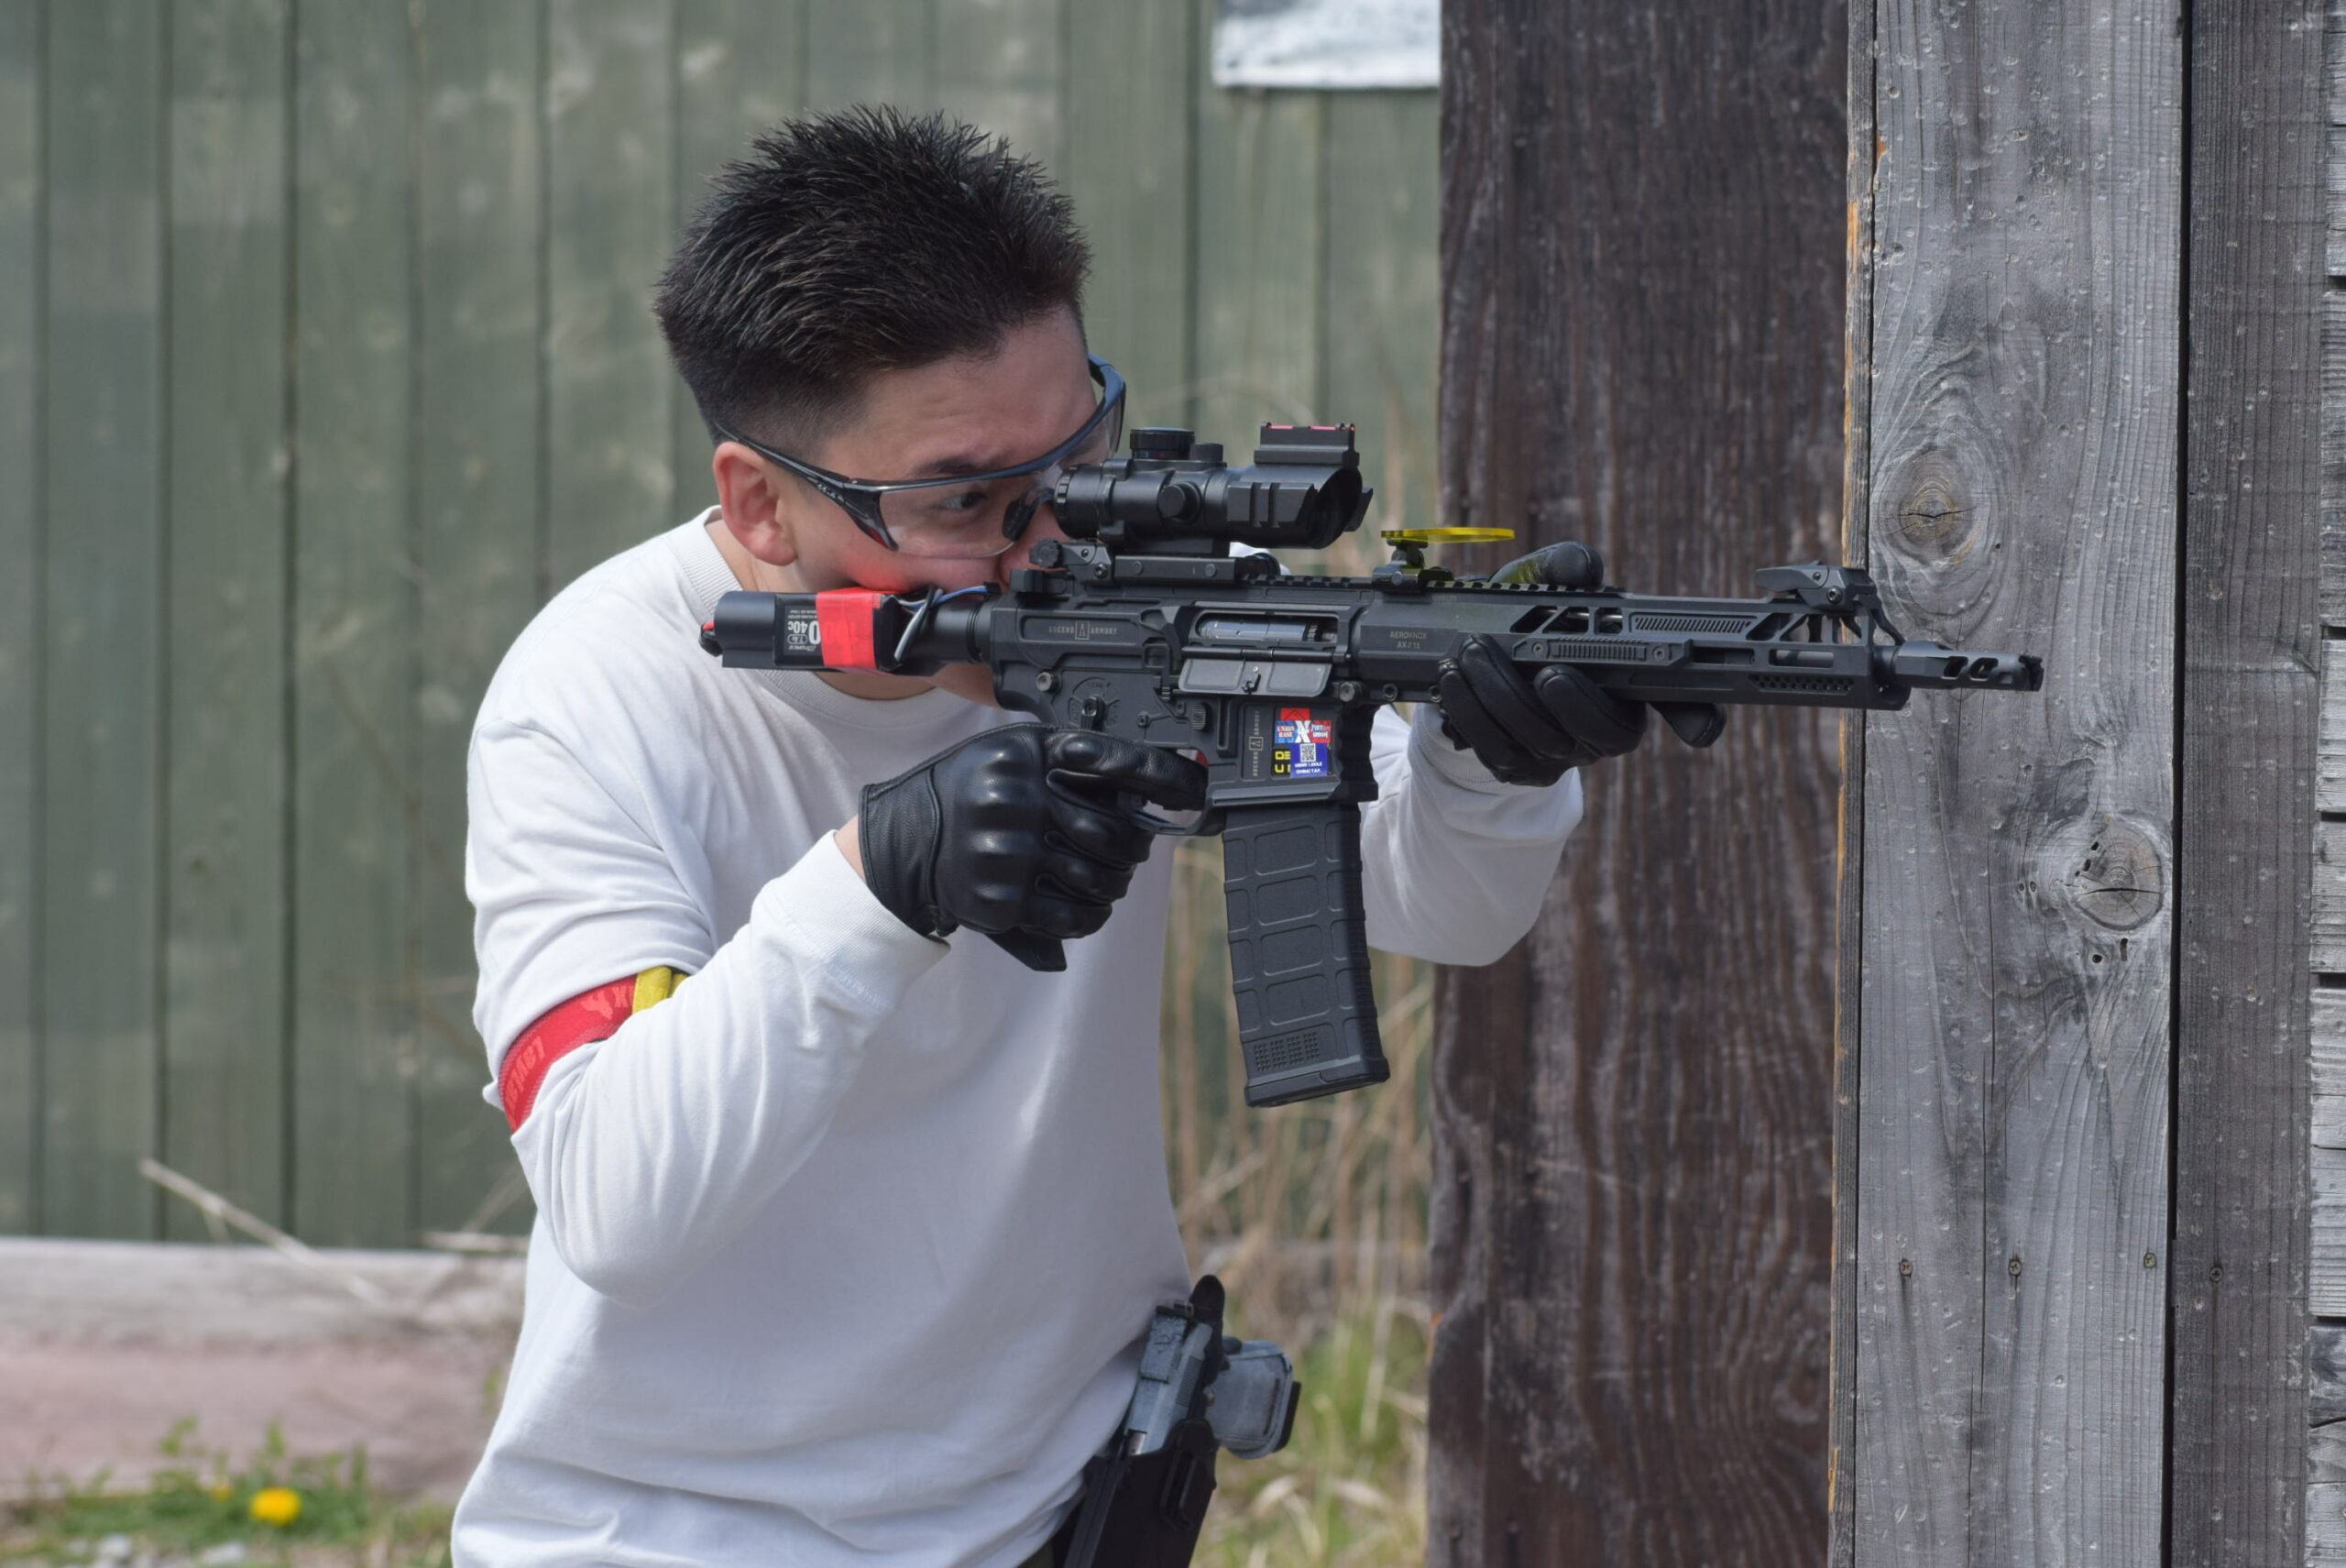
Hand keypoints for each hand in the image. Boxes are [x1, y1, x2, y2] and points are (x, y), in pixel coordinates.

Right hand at [857, 726, 1207, 970]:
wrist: (907, 840)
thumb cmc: (974, 792)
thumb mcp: (1015, 756)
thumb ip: (1072, 764)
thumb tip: (1147, 793)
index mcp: (1029, 754)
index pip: (1116, 762)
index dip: (1167, 778)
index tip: (1198, 792)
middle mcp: (1019, 799)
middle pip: (1118, 834)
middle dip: (1135, 849)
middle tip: (1130, 851)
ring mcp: (1009, 851)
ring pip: (1102, 881)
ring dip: (1114, 887)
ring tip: (1103, 880)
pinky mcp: (1000, 899)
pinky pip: (1074, 917)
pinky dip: (1090, 917)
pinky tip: (1082, 905)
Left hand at [1433, 541, 1725, 786]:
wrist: (1472, 664)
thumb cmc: (1521, 624)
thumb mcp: (1536, 588)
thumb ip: (1559, 570)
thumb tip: (1581, 564)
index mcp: (1628, 683)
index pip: (1680, 703)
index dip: (1696, 715)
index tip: (1700, 727)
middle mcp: (1602, 728)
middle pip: (1604, 735)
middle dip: (1575, 704)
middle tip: (1546, 671)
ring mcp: (1560, 754)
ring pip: (1541, 741)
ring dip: (1503, 698)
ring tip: (1471, 655)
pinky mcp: (1516, 766)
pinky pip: (1495, 749)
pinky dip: (1470, 712)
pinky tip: (1452, 679)